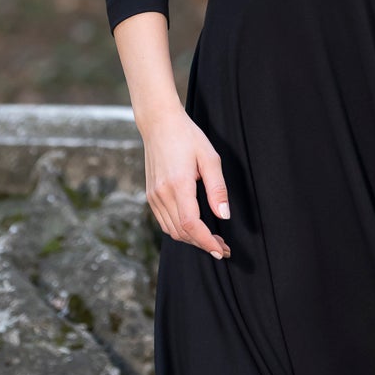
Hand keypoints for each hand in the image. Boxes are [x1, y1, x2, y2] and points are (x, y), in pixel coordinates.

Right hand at [140, 104, 231, 257]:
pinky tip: (195, 229)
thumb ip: (217, 189)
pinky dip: (180, 231)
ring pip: (172, 230)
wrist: (159, 124)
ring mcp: (153, 196)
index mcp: (178, 185)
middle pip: (182, 232)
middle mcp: (162, 194)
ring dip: (192, 240)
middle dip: (203, 244)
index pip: (191, 224)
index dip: (206, 241)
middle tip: (224, 247)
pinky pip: (165, 222)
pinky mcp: (150, 195)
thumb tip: (224, 216)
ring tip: (212, 240)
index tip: (221, 250)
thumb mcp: (210, 158)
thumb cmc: (187, 137)